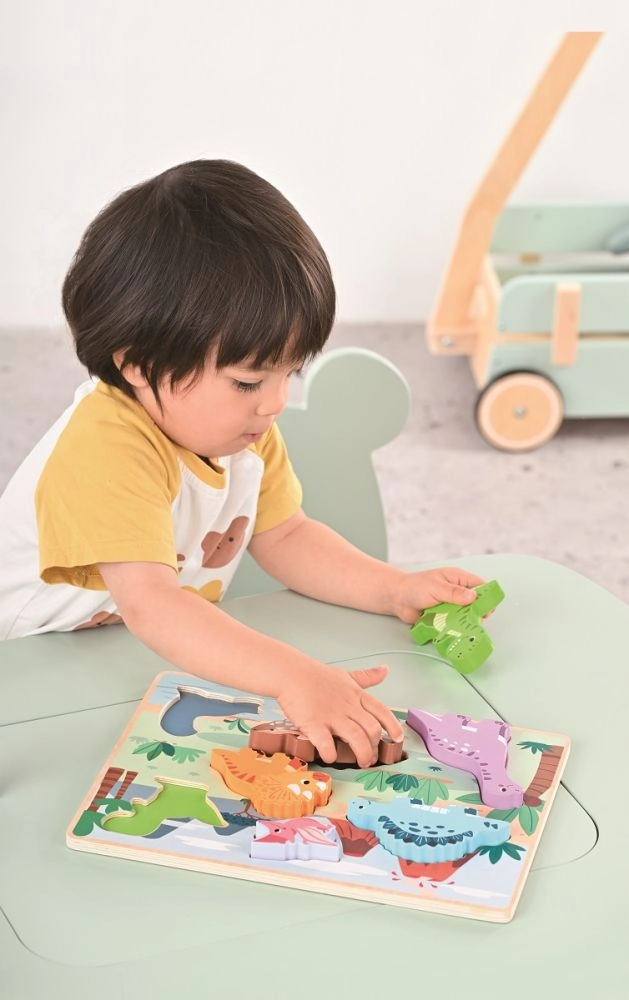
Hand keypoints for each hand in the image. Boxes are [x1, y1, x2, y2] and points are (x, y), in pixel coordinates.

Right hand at [276, 662, 402, 768]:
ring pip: (356, 739)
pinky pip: (327, 745)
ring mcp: (331, 716)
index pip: (381, 711)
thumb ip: (366, 677)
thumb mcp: (346, 675)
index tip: (398, 738)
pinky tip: (331, 757)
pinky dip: (331, 754)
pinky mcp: (314, 724)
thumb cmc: (317, 676)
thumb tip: (385, 670)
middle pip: (372, 730)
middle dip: (375, 747)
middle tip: (371, 758)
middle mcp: (348, 706)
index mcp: (356, 695)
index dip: (393, 726)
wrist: (290, 673)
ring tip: (361, 763)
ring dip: (362, 754)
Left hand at [390, 566, 485, 624]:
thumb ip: (454, 593)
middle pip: (475, 603)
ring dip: (464, 622)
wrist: (397, 598)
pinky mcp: (444, 617)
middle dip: (476, 612)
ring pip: (466, 615)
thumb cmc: (415, 587)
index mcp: (457, 579)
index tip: (487, 608)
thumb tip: (473, 597)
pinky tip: (453, 632)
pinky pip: (455, 624)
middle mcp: (457, 592)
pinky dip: (455, 628)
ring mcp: (451, 605)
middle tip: (475, 621)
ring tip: (462, 627)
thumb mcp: (436, 587)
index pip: (479, 586)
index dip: (486, 596)